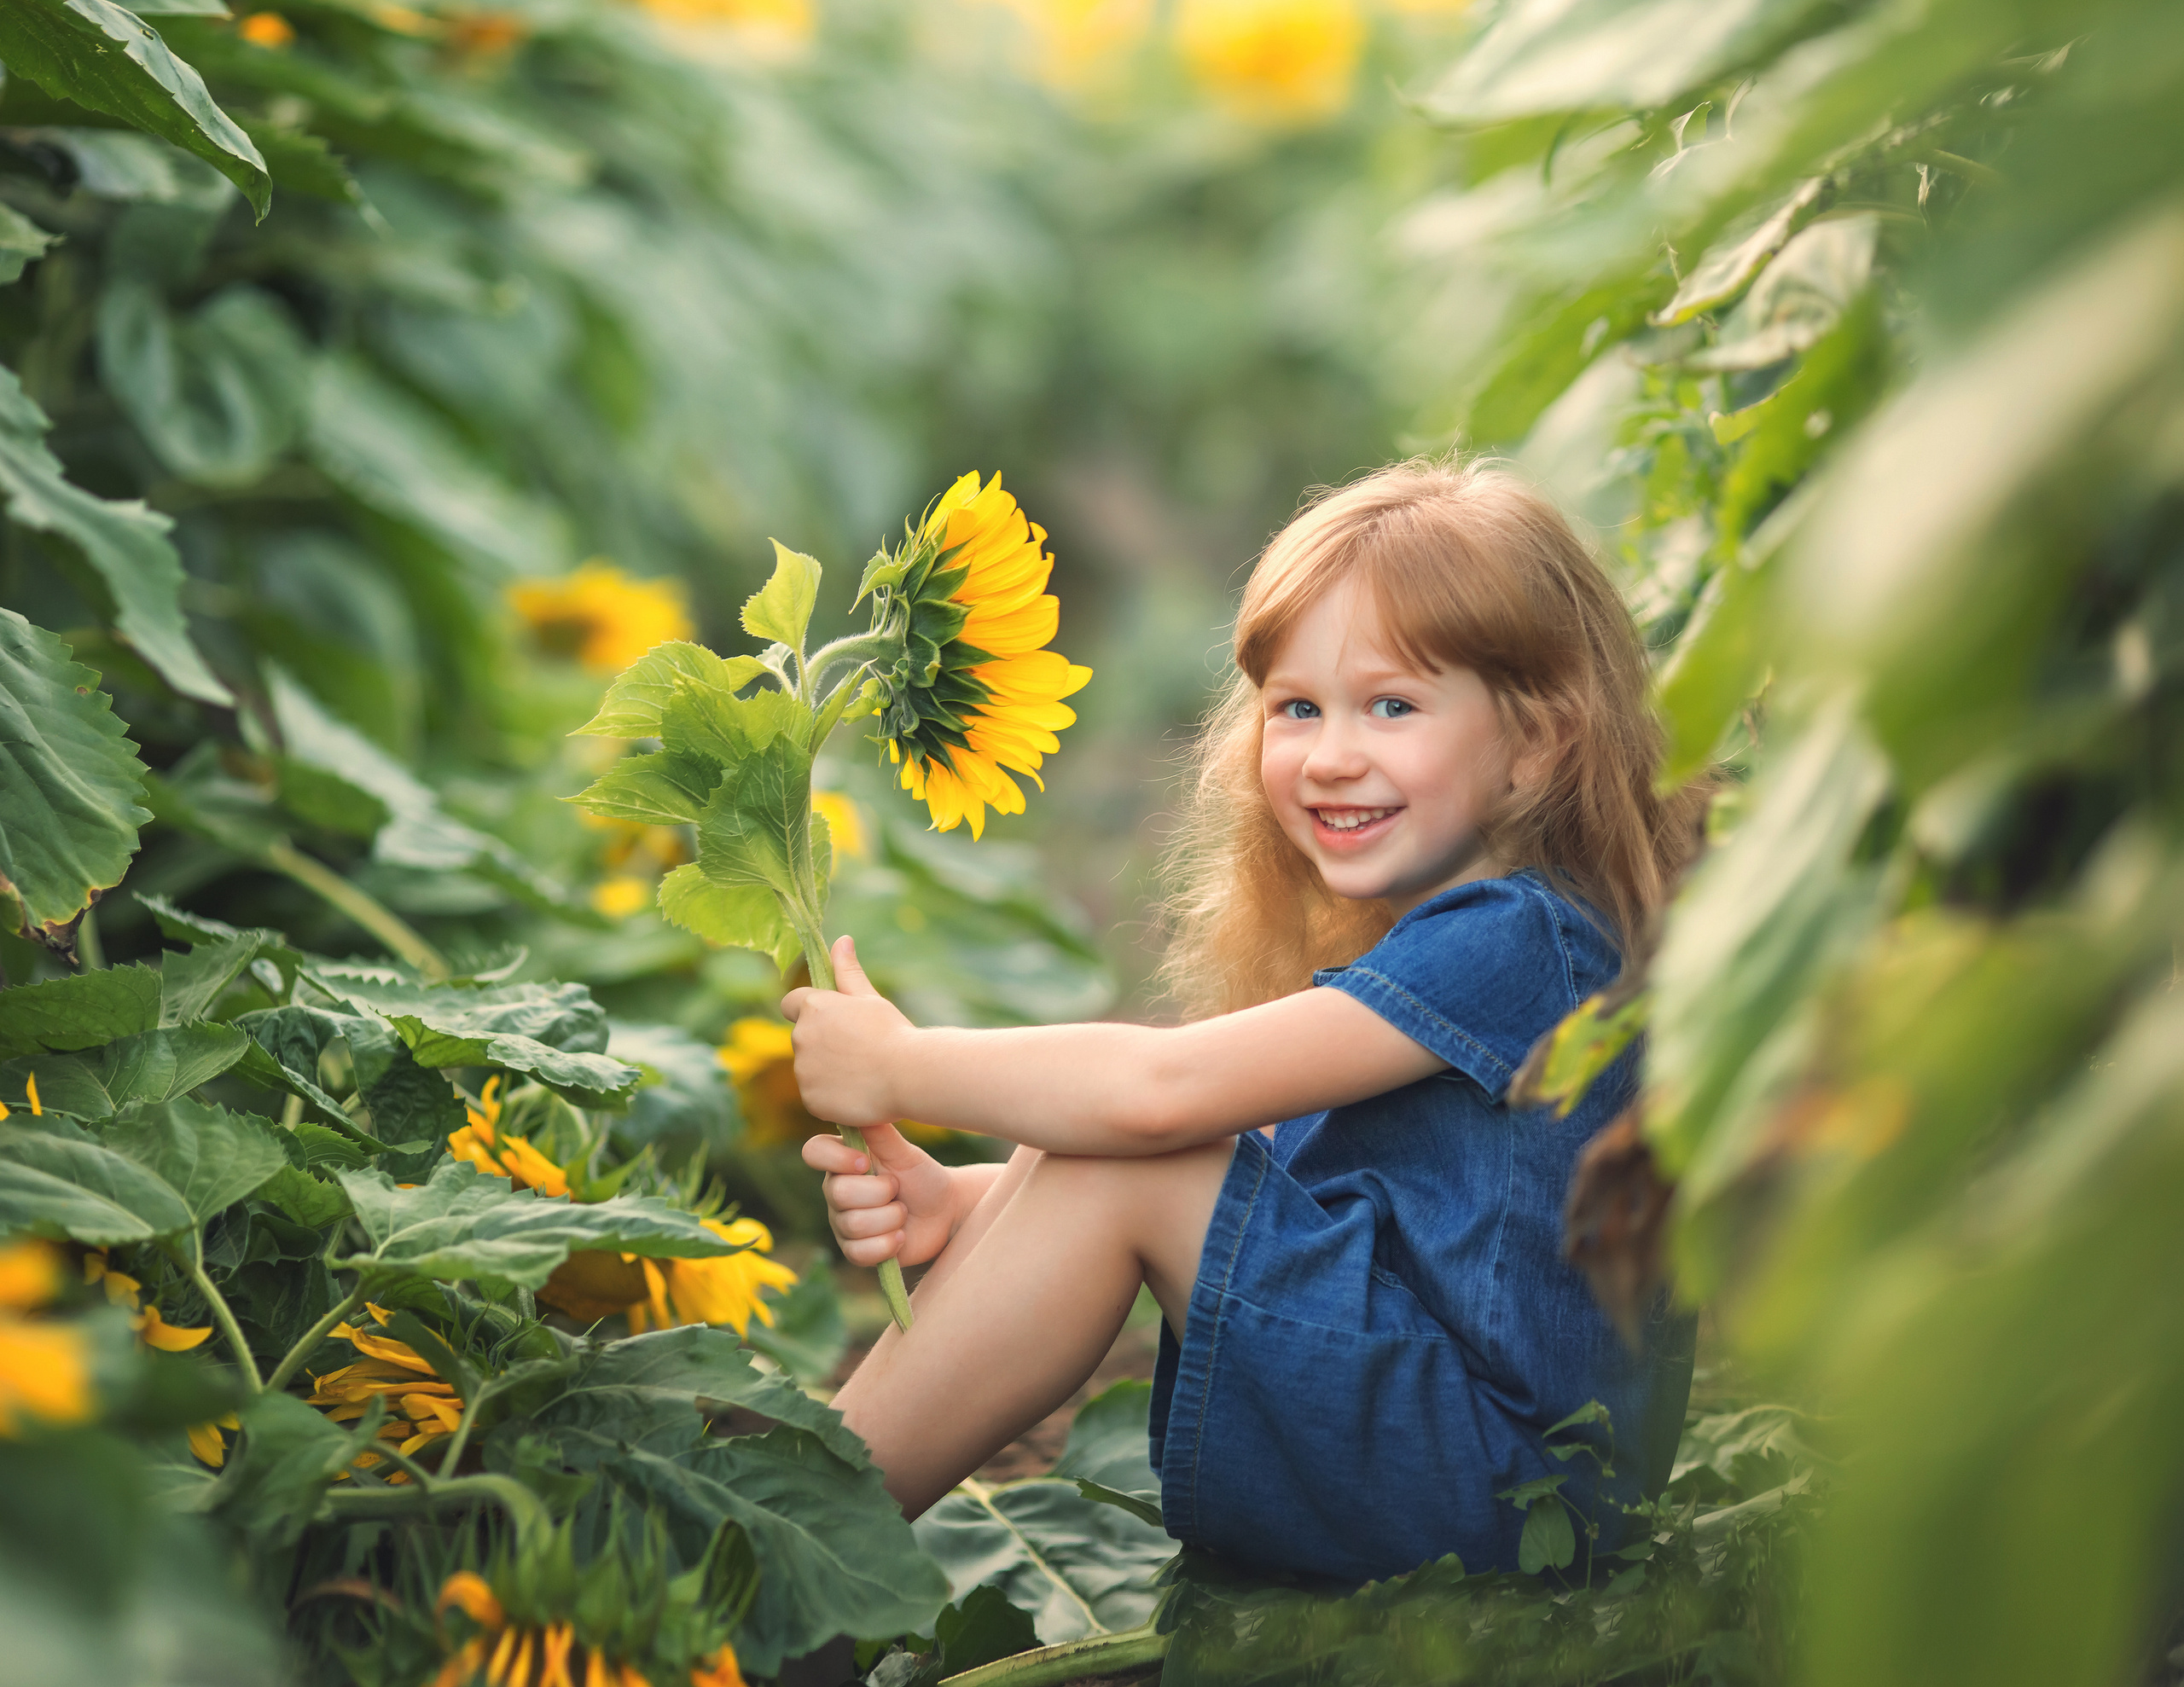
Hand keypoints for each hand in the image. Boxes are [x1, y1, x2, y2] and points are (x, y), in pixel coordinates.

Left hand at [782, 935, 915, 1130]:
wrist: (907, 1074)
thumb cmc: (892, 1032)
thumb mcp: (870, 998)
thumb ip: (848, 971)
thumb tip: (841, 940)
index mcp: (813, 1007)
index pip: (790, 1003)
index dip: (807, 1010)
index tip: (830, 1020)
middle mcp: (801, 1037)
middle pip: (803, 1039)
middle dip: (823, 1043)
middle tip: (858, 1049)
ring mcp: (803, 1071)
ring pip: (810, 1069)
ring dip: (827, 1070)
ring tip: (862, 1073)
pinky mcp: (810, 1099)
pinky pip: (816, 1095)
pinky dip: (832, 1095)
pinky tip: (857, 1092)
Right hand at [801, 1122, 961, 1267]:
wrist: (945, 1210)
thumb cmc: (922, 1176)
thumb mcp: (905, 1152)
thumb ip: (880, 1133)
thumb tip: (860, 1100)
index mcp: (842, 1161)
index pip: (813, 1152)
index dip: (835, 1158)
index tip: (865, 1161)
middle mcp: (836, 1191)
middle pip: (838, 1193)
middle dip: (879, 1192)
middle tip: (898, 1188)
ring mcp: (844, 1223)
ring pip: (853, 1224)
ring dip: (890, 1217)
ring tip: (903, 1211)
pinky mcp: (856, 1251)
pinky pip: (860, 1253)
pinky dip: (887, 1244)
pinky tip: (901, 1236)